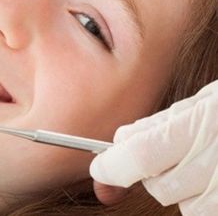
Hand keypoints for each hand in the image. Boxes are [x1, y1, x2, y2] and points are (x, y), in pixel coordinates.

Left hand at [90, 80, 217, 215]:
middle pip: (159, 186)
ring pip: (183, 204)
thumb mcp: (203, 103)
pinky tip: (214, 176)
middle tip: (171, 153)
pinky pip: (204, 211)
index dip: (113, 164)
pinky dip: (202, 199)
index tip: (101, 167)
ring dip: (181, 188)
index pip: (142, 154)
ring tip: (204, 162)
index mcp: (204, 124)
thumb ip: (160, 124)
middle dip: (152, 173)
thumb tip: (119, 142)